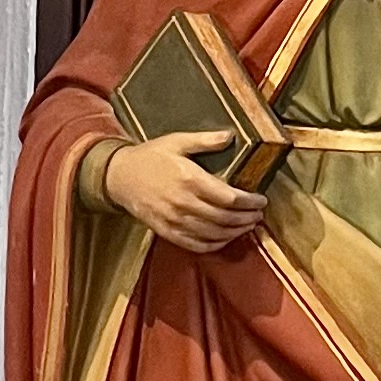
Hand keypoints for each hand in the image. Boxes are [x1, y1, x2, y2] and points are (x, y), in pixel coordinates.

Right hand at [103, 128, 265, 255]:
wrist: (118, 176)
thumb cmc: (150, 156)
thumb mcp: (177, 141)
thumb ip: (205, 140)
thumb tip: (230, 136)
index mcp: (190, 179)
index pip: (229, 197)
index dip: (250, 202)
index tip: (261, 200)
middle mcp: (183, 202)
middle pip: (225, 218)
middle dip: (247, 218)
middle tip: (259, 215)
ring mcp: (174, 220)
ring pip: (213, 233)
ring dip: (235, 232)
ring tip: (248, 226)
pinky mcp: (166, 231)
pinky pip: (195, 244)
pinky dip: (214, 244)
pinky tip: (225, 238)